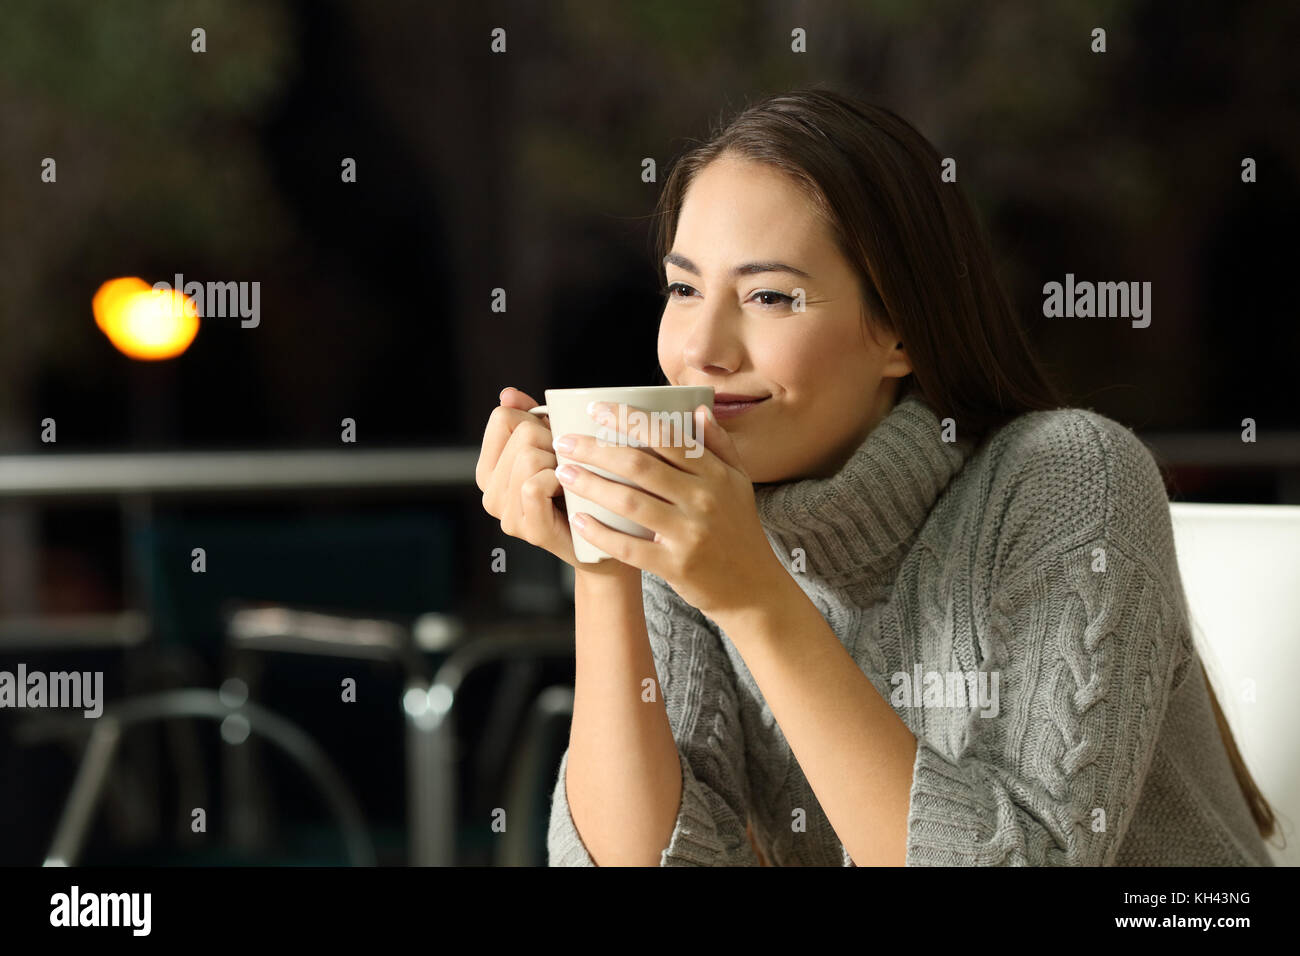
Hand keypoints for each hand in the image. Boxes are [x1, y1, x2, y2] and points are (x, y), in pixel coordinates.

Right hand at [476, 386, 591, 569]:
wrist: (608, 538)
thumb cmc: (583, 487)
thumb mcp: (555, 446)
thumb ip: (529, 418)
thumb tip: (508, 393)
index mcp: (489, 469)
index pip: (502, 417)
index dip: (535, 421)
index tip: (552, 443)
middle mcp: (489, 492)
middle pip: (520, 434)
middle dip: (553, 442)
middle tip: (568, 467)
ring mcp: (505, 514)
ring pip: (527, 457)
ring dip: (559, 462)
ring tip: (570, 480)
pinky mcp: (527, 529)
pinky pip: (533, 485)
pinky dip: (557, 481)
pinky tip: (569, 492)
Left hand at [555, 401, 786, 617]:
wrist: (752, 586)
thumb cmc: (739, 530)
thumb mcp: (739, 483)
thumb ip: (719, 445)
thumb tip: (699, 409)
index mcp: (715, 475)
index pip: (666, 437)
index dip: (629, 420)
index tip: (597, 408)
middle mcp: (703, 500)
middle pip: (640, 466)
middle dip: (596, 450)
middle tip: (565, 441)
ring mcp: (689, 534)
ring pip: (630, 503)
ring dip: (591, 485)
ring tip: (564, 473)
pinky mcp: (676, 566)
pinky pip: (629, 547)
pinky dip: (601, 533)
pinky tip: (579, 519)